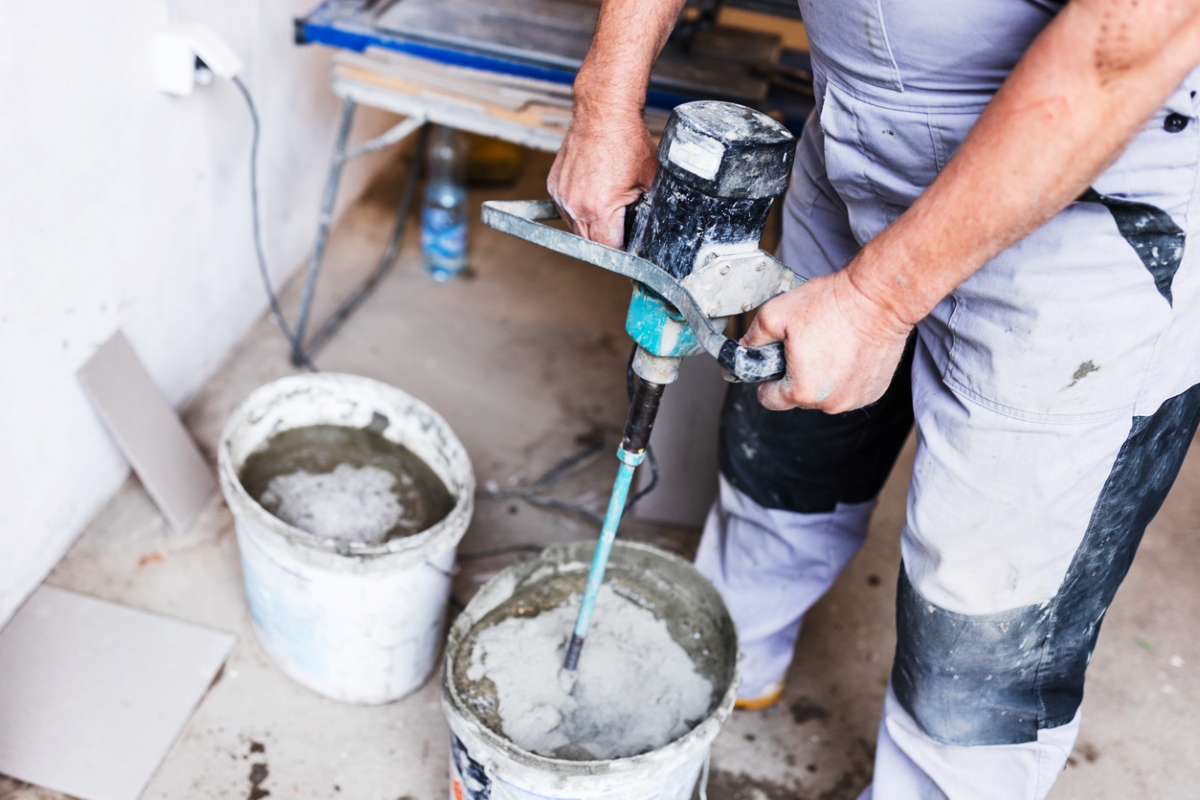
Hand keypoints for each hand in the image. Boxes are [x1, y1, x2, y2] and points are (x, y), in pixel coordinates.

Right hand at [547, 107, 656, 246]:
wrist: (603, 113)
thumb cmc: (627, 141)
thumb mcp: (650, 180)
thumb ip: (650, 208)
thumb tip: (654, 226)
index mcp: (598, 209)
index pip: (608, 249)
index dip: (621, 250)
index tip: (629, 244)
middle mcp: (575, 205)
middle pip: (590, 243)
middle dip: (606, 238)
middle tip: (622, 226)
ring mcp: (561, 196)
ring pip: (576, 227)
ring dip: (591, 224)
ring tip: (607, 205)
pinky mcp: (554, 186)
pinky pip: (567, 209)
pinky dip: (579, 208)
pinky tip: (594, 193)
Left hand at [743, 270, 912, 412]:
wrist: (880, 297)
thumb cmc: (833, 304)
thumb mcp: (776, 314)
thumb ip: (753, 338)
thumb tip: (744, 349)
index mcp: (802, 391)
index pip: (769, 400)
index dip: (767, 380)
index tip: (774, 363)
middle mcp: (830, 403)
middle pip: (798, 396)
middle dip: (796, 374)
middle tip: (805, 344)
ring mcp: (855, 399)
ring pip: (824, 394)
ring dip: (822, 375)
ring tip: (829, 343)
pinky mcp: (874, 391)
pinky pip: (848, 388)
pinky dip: (845, 374)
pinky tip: (848, 349)